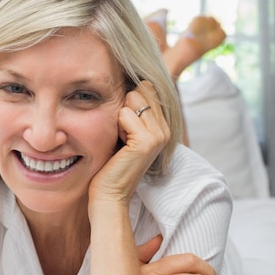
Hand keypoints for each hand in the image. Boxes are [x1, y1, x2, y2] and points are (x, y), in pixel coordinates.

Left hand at [88, 81, 169, 204]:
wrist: (109, 193)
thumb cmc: (110, 163)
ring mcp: (159, 135)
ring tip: (120, 141)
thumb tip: (131, 81)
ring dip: (118, 118)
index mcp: (162, 125)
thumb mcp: (122, 130)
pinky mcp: (147, 141)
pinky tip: (119, 146)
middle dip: (122, 108)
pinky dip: (116, 127)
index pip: (147, 88)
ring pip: (133, 100)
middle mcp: (165, 129)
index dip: (127, 101)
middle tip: (120, 136)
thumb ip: (131, 108)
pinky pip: (125, 114)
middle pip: (140, 90)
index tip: (122, 127)